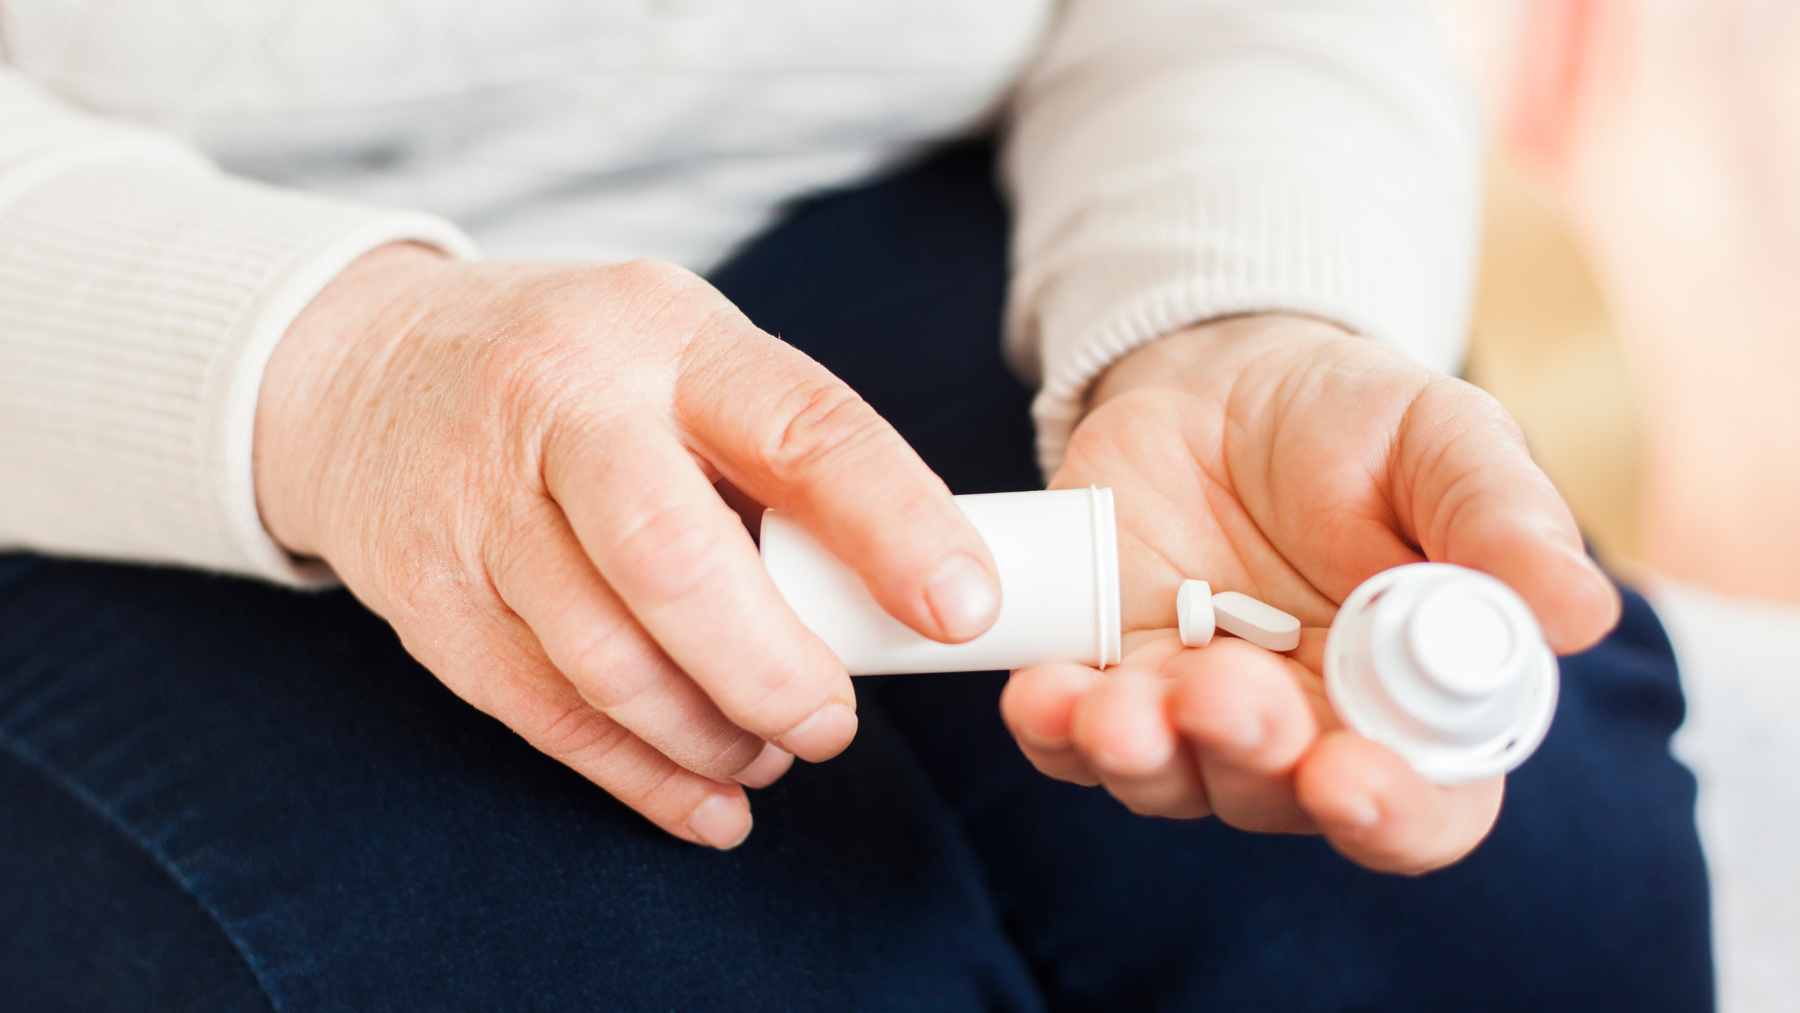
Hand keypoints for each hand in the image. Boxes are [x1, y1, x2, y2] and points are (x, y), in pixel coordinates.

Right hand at [255, 245, 1000, 847]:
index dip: (893, 524)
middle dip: (775, 670)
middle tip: (834, 724)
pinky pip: (545, 714)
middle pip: (676, 561)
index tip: (963, 611)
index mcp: (667, 336)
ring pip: (606, 661)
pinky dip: (640, 777)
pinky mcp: (428, 599)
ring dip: (711, 736)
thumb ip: (780, 453)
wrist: (364, 371)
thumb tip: (909, 589)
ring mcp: (479, 507)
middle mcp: (561, 408)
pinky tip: (708, 800)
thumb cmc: (579, 375)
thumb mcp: (681, 353)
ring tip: (770, 751)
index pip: (799, 426)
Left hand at [1001, 315, 1618, 872]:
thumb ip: (1499, 525)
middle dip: (1250, 757)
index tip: (1349, 780)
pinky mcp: (1105, 676)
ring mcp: (1197, 713)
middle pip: (1281, 798)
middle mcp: (1308, 730)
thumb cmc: (1357, 422)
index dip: (1393, 813)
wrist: (1222, 377)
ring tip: (1119, 705)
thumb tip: (1578, 615)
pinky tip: (1041, 694)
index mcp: (1416, 702)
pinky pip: (1072, 735)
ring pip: (1170, 778)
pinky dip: (1054, 727)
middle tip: (1226, 695)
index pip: (1424, 805)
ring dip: (1143, 754)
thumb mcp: (1444, 442)